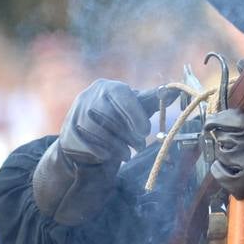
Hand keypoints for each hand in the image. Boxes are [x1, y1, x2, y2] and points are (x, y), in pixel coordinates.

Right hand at [33, 80, 153, 224]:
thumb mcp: (135, 108)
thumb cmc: (118, 119)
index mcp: (107, 87)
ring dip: (116, 145)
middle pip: (110, 115)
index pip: (121, 95)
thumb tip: (175, 91)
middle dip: (128, 135)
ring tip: (127, 154)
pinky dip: (100, 151)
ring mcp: (76, 114)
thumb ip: (153, 100)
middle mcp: (88, 96)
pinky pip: (86, 143)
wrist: (86, 137)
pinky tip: (109, 156)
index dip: (135, 114)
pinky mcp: (68, 132)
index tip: (146, 131)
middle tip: (140, 146)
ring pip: (98, 131)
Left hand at [204, 93, 243, 201]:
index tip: (219, 121)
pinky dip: (221, 171)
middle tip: (237, 136)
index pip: (221, 119)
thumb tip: (243, 63)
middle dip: (226, 135)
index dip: (218, 120)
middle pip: (221, 137)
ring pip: (222, 155)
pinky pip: (221, 176)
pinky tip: (228, 166)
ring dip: (227, 152)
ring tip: (240, 151)